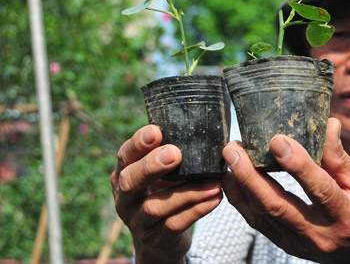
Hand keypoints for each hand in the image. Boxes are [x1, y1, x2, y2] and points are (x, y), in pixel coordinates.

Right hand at [110, 125, 222, 263]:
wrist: (159, 238)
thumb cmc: (162, 193)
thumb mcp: (158, 174)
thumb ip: (168, 152)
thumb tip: (199, 122)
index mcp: (123, 174)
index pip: (125, 156)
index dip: (137, 144)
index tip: (155, 131)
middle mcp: (125, 198)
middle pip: (130, 181)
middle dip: (151, 166)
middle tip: (174, 154)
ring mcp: (138, 221)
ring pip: (157, 206)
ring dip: (187, 192)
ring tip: (213, 182)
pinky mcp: (157, 238)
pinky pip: (176, 224)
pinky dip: (197, 210)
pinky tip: (215, 198)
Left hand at [221, 118, 349, 262]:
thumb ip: (340, 157)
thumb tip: (327, 123)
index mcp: (346, 216)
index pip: (320, 189)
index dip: (298, 165)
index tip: (276, 139)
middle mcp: (321, 235)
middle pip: (279, 206)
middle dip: (251, 176)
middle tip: (233, 149)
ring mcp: (300, 244)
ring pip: (263, 216)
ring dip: (241, 186)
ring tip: (228, 159)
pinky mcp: (286, 246)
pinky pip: (258, 223)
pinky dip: (242, 201)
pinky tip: (232, 179)